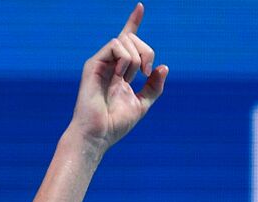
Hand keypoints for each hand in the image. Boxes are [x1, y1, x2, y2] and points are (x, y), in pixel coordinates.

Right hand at [69, 4, 166, 150]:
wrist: (99, 133)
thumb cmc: (117, 122)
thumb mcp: (143, 103)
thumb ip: (154, 86)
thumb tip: (164, 67)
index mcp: (121, 70)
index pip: (128, 41)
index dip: (134, 22)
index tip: (140, 6)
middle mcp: (110, 63)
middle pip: (133, 39)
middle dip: (147, 52)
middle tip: (146, 73)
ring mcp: (101, 61)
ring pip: (125, 41)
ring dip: (135, 60)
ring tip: (128, 79)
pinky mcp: (93, 63)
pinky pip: (115, 46)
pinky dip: (125, 61)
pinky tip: (120, 76)